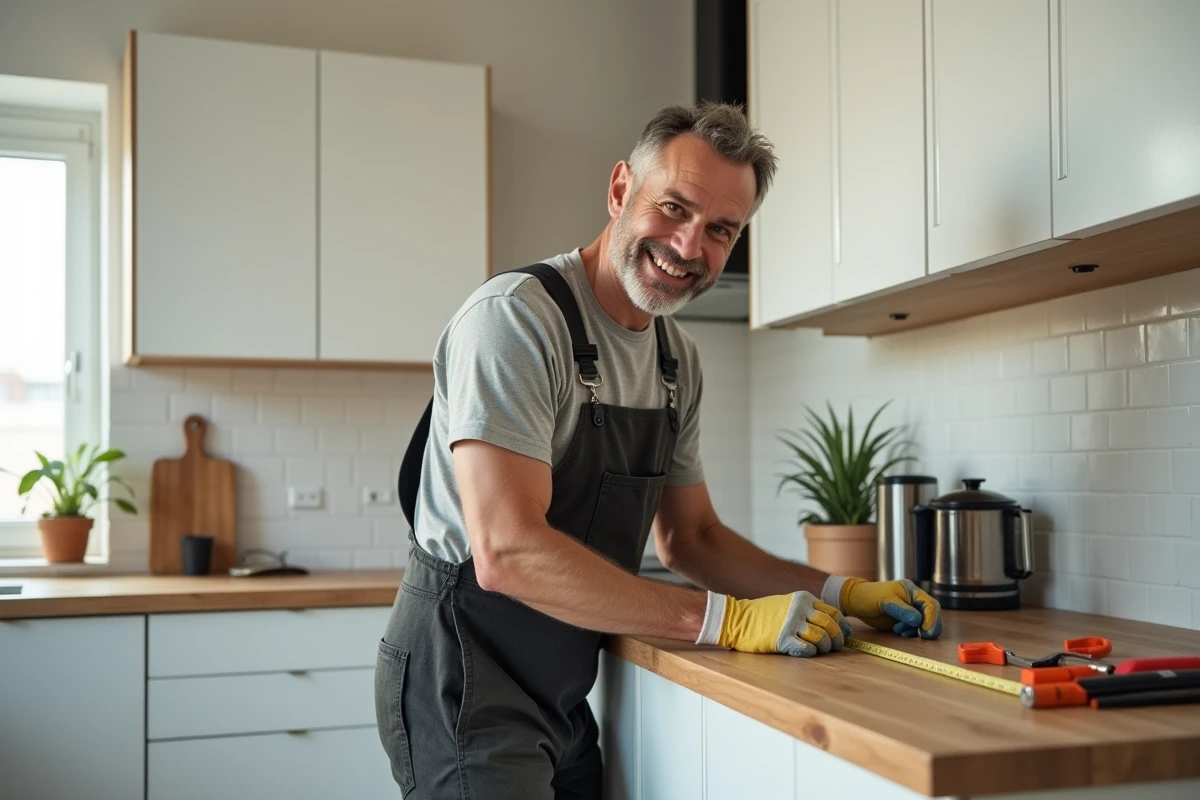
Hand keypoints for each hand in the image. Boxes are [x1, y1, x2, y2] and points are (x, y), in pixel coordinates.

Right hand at [696, 591, 852, 656]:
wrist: (737, 619)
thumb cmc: (762, 615)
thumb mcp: (787, 604)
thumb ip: (807, 610)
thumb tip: (831, 625)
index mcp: (803, 598)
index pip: (833, 612)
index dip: (842, 626)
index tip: (844, 635)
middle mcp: (800, 609)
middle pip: (830, 626)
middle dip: (836, 639)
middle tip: (834, 647)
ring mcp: (792, 624)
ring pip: (821, 638)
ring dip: (823, 647)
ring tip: (818, 650)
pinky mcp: (783, 639)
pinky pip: (807, 649)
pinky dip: (810, 652)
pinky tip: (804, 651)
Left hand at [826, 577, 941, 638]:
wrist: (857, 602)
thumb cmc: (869, 596)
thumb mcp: (885, 601)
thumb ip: (902, 610)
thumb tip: (918, 620)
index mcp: (912, 591)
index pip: (930, 604)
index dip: (932, 618)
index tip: (926, 631)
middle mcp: (914, 600)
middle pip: (931, 614)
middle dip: (929, 626)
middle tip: (923, 636)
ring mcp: (910, 611)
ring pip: (924, 623)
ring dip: (916, 630)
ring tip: (899, 630)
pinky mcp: (905, 620)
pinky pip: (915, 628)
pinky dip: (911, 632)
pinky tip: (899, 631)